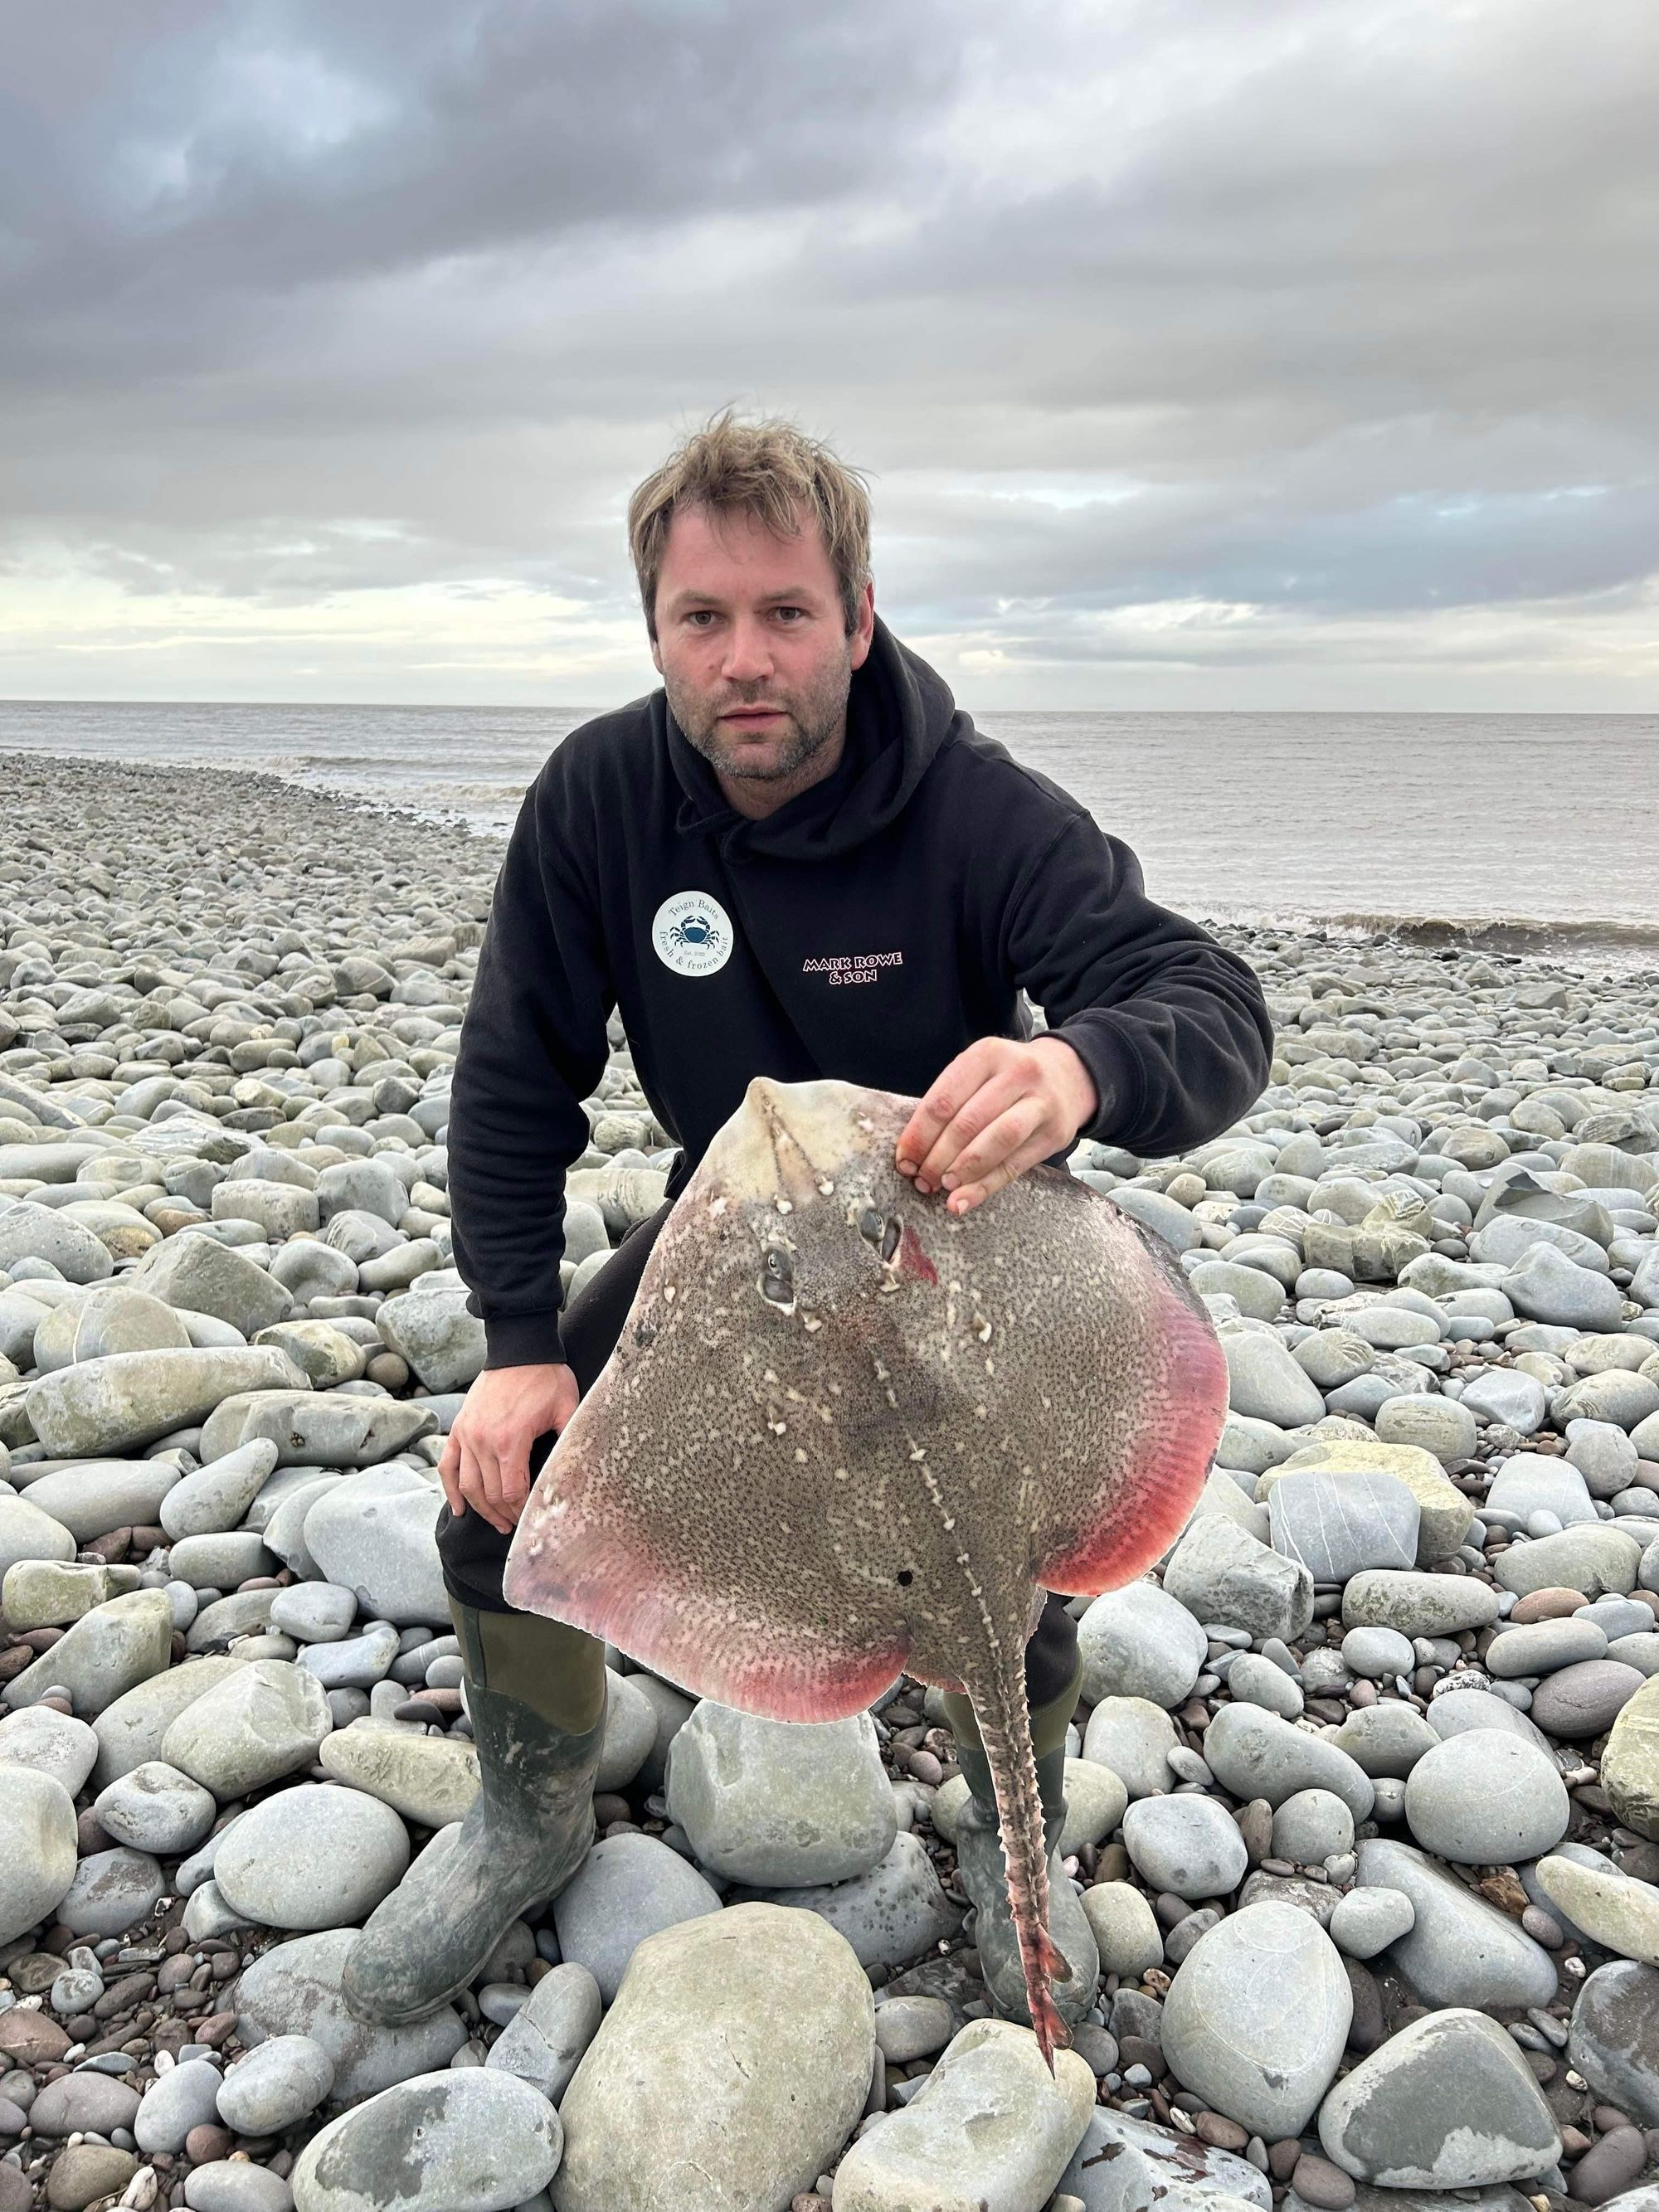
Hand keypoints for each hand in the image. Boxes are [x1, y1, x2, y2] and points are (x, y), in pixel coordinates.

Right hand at [439, 1362, 578, 1535]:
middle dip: (504, 1514)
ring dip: (480, 1508)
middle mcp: (482, 1441)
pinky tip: (459, 1508)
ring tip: (496, 1522)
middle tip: (516, 1526)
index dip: (521, 1510)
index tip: (532, 1518)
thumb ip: (567, 1441)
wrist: (519, 1348)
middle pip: (488, 1494)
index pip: (511, 1492)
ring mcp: (467, 1434)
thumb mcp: (567, 1408)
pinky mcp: (459, 1428)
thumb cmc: (546, 1377)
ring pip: (467, 1485)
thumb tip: (573, 1473)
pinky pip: (448, 1465)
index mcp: (510, 1440)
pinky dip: (450, 1489)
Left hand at [894, 1036, 1098, 1216]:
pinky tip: (963, 1200)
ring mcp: (1039, 1103)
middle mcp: (1016, 1074)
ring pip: (995, 1142)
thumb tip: (914, 1153)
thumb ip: (950, 1103)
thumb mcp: (979, 1072)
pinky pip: (1014, 1166)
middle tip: (920, 1179)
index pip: (943, 1100)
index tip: (904, 1160)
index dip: (919, 1136)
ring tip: (942, 1187)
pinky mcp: (1054, 1134)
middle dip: (937, 1157)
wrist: (1068, 1075)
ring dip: (963, 1170)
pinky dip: (985, 1187)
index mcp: (986, 1054)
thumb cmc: (1008, 1078)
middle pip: (967, 1123)